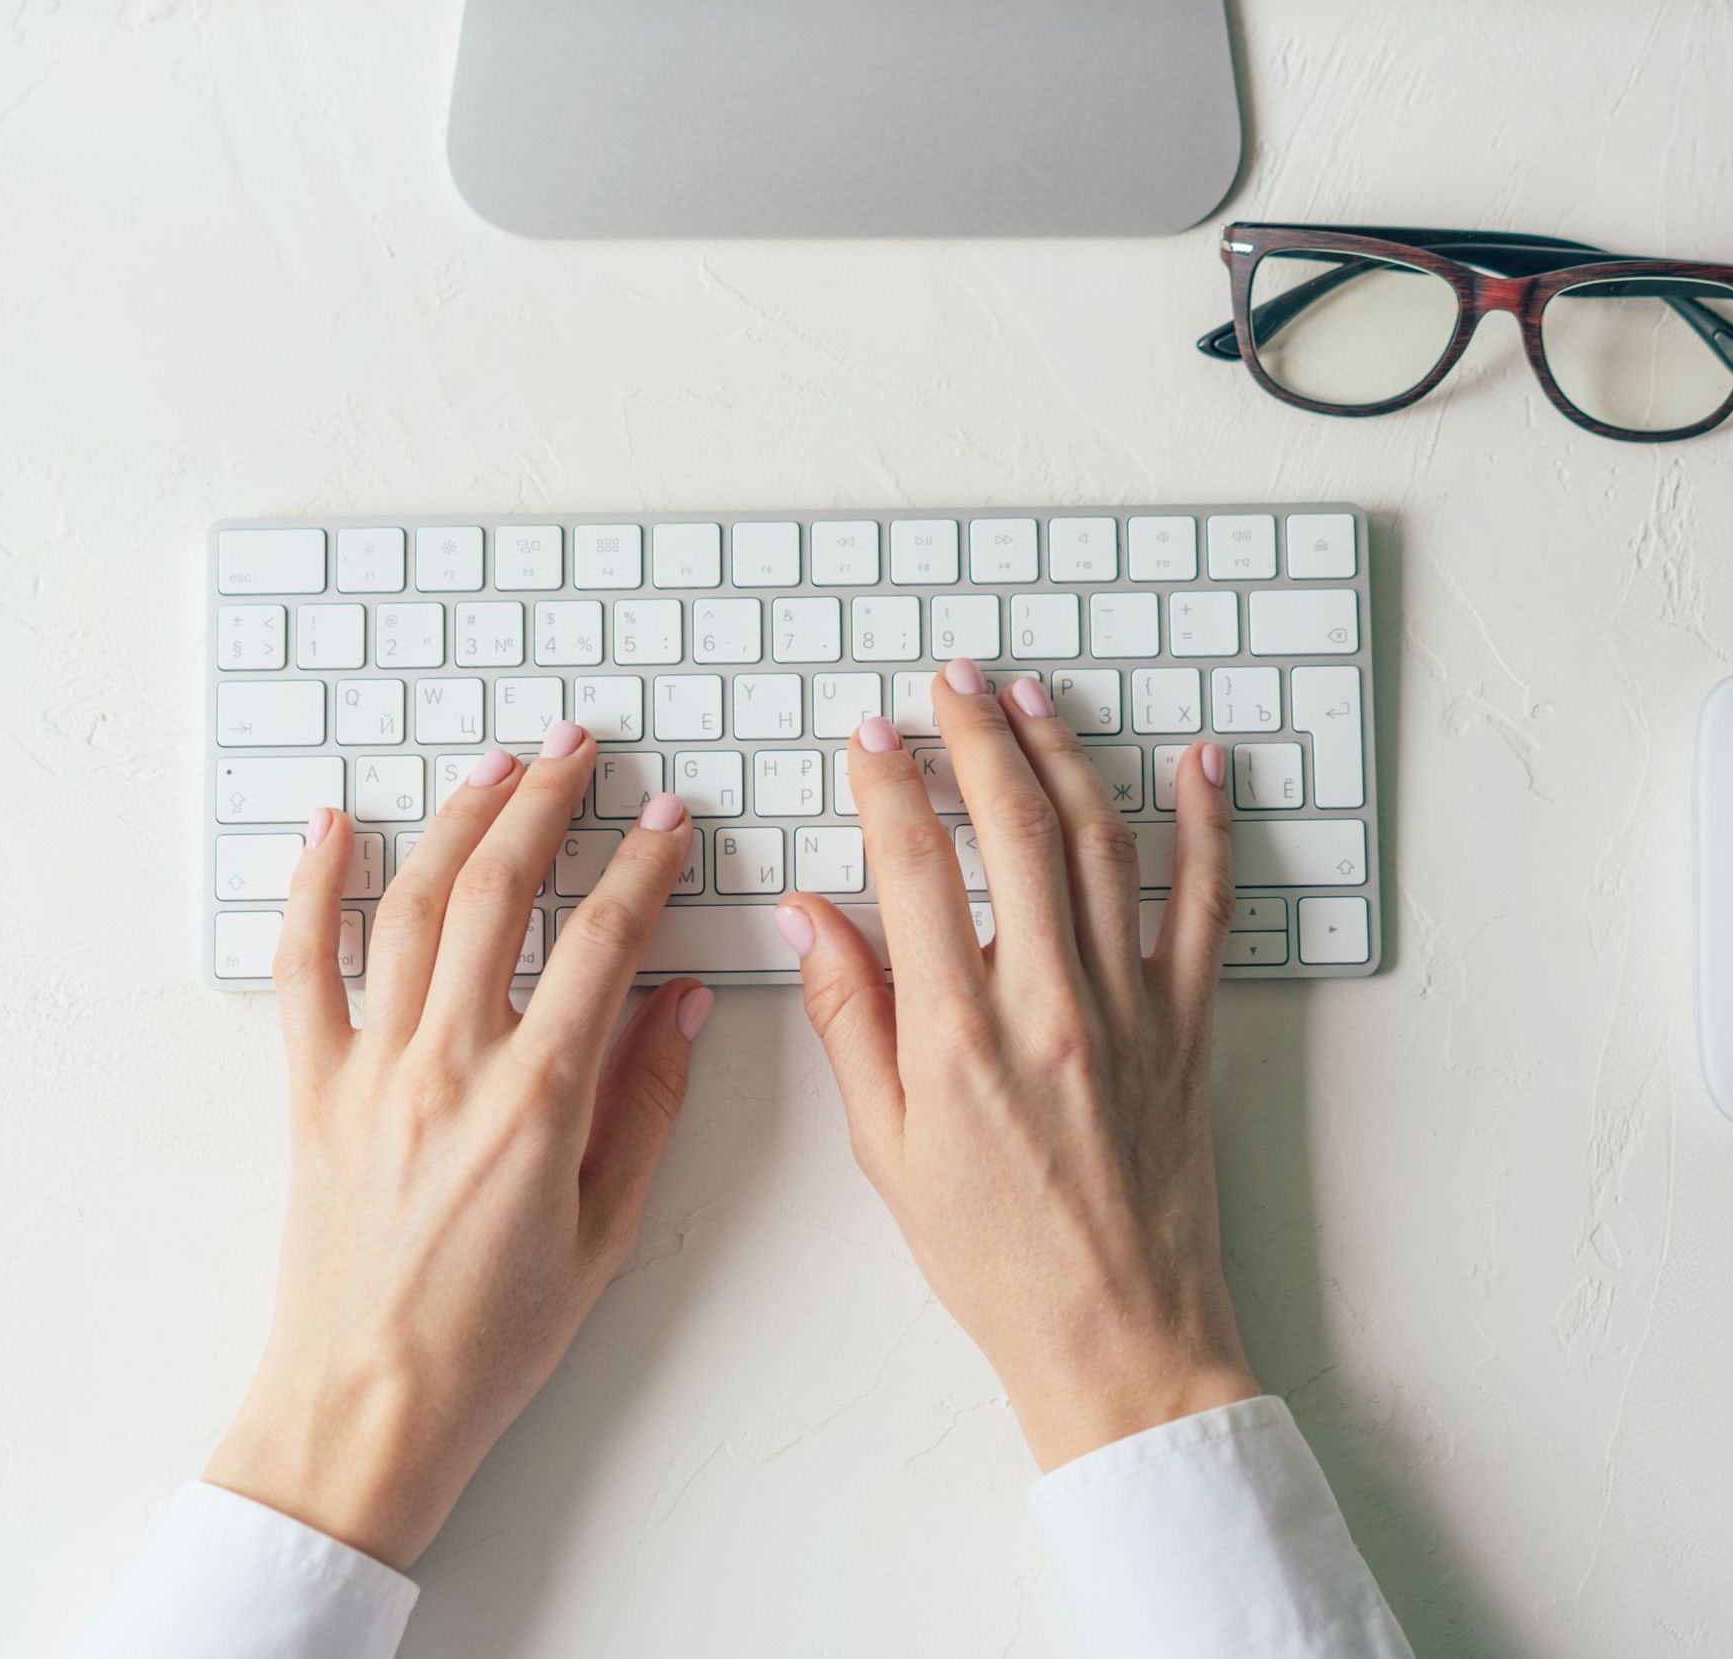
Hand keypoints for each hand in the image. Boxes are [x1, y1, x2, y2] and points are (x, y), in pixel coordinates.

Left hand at [205, 728, 713, 1568]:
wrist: (367, 1408)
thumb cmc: (494, 1336)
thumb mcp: (606, 1227)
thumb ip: (648, 1104)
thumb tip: (684, 1004)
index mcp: (536, 1101)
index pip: (603, 945)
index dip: (643, 870)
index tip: (669, 823)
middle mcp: (448, 1066)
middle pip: (500, 896)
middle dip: (548, 806)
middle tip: (582, 752)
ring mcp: (370, 1070)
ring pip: (411, 908)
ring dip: (457, 822)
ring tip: (496, 765)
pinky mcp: (312, 1089)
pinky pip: (304, 970)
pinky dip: (311, 889)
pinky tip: (330, 827)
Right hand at [777, 662, 1259, 1471]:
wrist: (1119, 1332)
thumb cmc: (994, 1255)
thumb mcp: (887, 1147)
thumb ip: (848, 1020)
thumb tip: (809, 918)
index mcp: (960, 1035)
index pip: (915, 867)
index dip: (888, 785)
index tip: (871, 739)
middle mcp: (1050, 1001)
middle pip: (1014, 830)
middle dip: (976, 737)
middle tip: (950, 682)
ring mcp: (1132, 1006)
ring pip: (1103, 844)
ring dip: (1065, 757)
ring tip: (1033, 699)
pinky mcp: (1189, 1024)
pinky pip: (1206, 905)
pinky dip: (1206, 827)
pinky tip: (1200, 766)